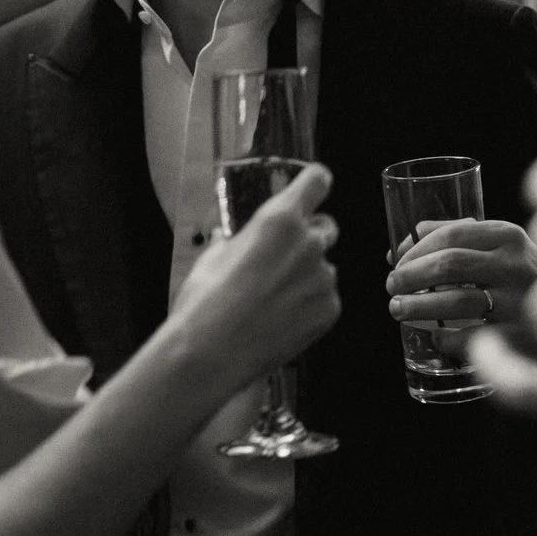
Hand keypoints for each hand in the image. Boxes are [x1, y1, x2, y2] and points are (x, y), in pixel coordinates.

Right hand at [177, 164, 342, 383]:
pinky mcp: (330, 309)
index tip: (313, 186)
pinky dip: (308, 304)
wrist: (211, 354)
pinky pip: (324, 297)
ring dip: (305, 276)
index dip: (315, 182)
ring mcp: (324, 278)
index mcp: (280, 219)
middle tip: (282, 258)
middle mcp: (309, 243)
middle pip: (326, 227)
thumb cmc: (206, 301)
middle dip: (309, 236)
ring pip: (323, 267)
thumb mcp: (213, 257)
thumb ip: (236, 240)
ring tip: (271, 300)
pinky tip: (280, 319)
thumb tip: (231, 238)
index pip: (317, 181)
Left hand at [386, 218, 536, 330]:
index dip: (415, 250)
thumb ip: (461, 234)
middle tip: (392, 287)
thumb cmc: (527, 281)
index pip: (452, 234)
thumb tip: (410, 235)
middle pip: (449, 265)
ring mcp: (522, 302)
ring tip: (399, 310)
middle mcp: (518, 265)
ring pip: (456, 301)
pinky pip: (472, 338)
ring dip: (418, 307)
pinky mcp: (522, 338)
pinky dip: (447, 339)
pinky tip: (436, 337)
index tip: (396, 262)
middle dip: (410, 276)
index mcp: (510, 236)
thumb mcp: (503, 247)